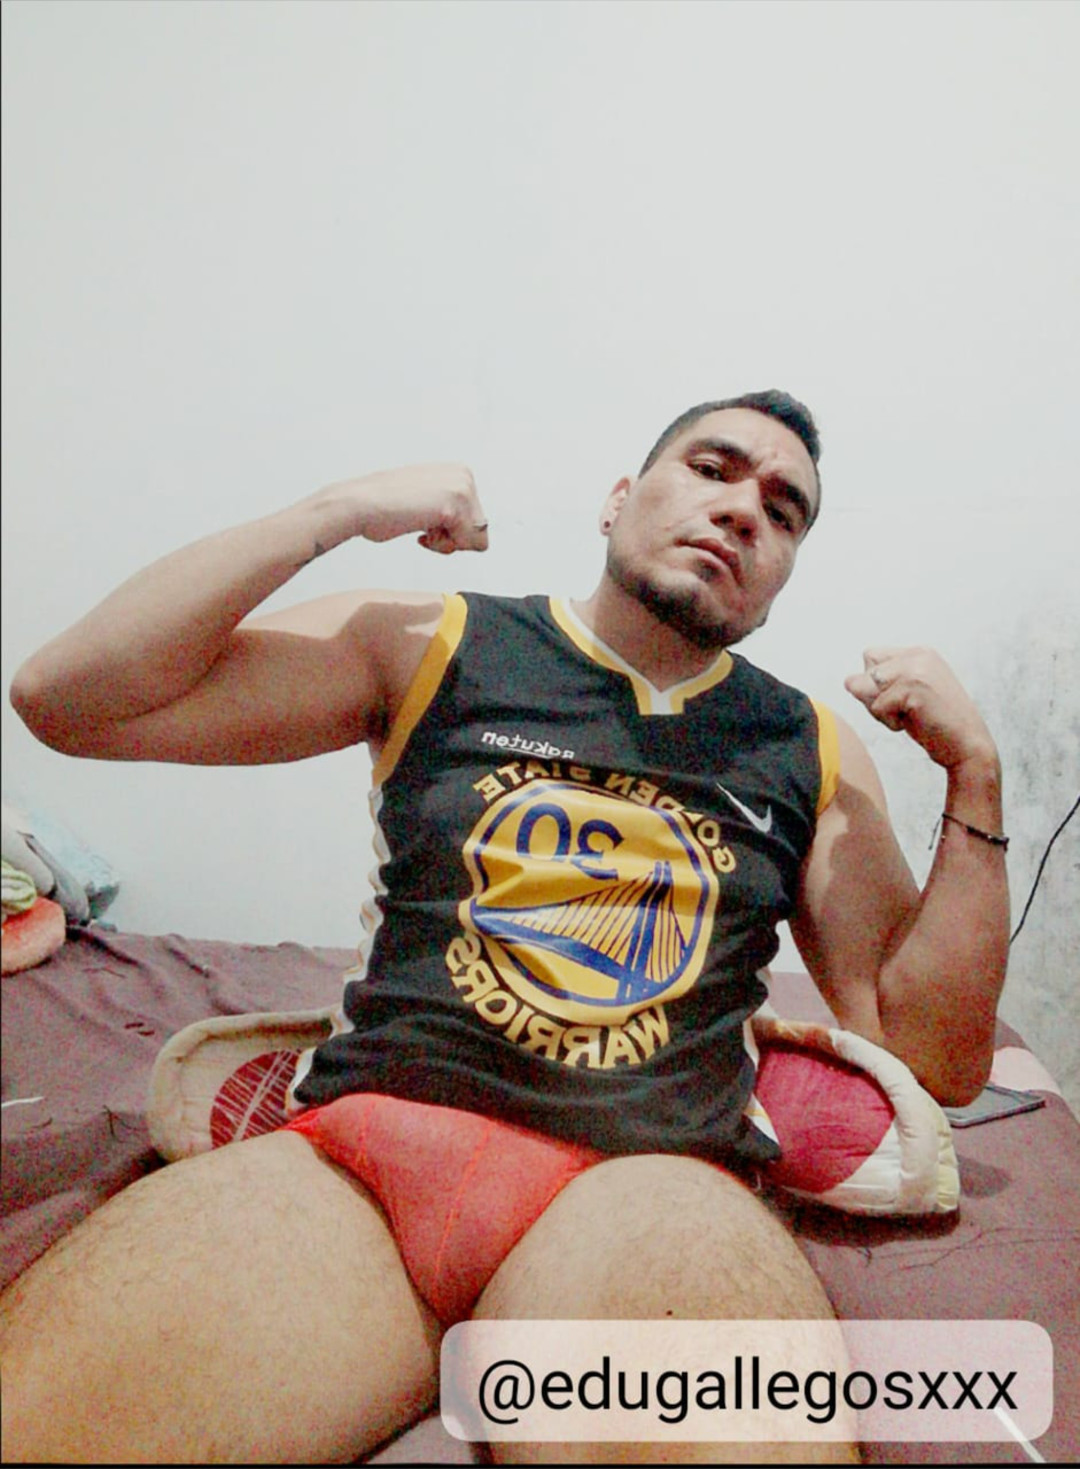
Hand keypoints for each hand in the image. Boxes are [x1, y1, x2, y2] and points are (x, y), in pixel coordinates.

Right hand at [305, 464, 488, 554]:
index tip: (424, 518)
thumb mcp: (425, 497)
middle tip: (422, 523)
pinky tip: (420, 531)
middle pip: (480, 529)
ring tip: (420, 525)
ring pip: (477, 539)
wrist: (358, 504)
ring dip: (446, 542)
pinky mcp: (456, 504)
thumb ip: (446, 503)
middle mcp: (464, 475)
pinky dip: (442, 547)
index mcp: (458, 472)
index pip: (476, 518)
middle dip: (451, 536)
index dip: (449, 529)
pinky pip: (469, 544)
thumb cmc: (382, 506)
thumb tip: (466, 525)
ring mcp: (462, 487)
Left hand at [844, 646, 997, 771]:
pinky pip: (877, 706)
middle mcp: (918, 654)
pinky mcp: (914, 686)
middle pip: (865, 670)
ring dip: (881, 710)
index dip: (877, 685)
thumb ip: (879, 685)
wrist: (968, 747)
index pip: (871, 657)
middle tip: (905, 711)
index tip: (903, 700)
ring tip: (909, 716)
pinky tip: (915, 723)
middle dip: (876, 697)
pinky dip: (890, 722)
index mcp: (919, 652)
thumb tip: (848, 682)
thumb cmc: (935, 725)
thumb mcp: (906, 696)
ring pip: (867, 688)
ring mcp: (917, 668)